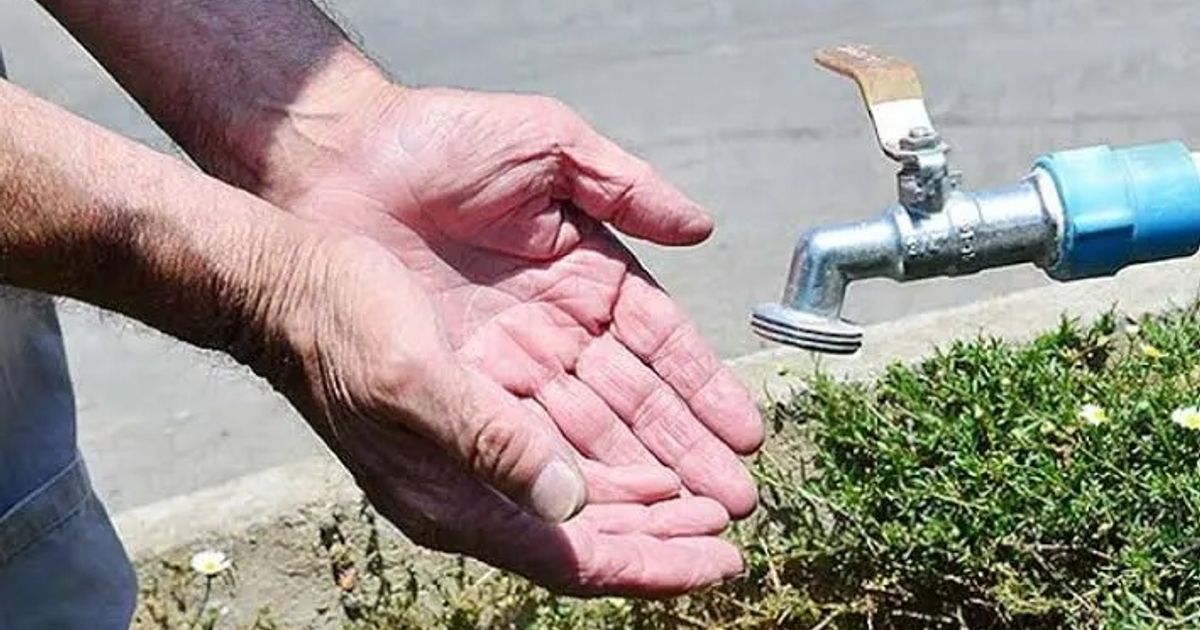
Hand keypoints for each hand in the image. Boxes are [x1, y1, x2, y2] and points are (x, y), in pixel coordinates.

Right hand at [271, 234, 744, 594]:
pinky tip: (654, 456)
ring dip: (653, 499)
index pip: (575, 557)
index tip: (720, 561)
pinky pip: (568, 457)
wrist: (290, 287)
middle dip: (667, 536)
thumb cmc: (339, 328)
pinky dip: (618, 462)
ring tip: (712, 495)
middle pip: (592, 537)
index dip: (652, 564)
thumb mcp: (411, 380)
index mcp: (456, 500)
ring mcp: (479, 458)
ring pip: (587, 500)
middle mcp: (474, 491)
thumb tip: (571, 500)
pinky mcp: (484, 420)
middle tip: (734, 525)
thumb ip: (490, 442)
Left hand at [280, 87, 764, 517]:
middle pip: (634, 404)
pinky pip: (518, 440)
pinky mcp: (456, 386)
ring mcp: (507, 362)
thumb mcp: (549, 145)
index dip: (704, 390)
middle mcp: (555, 329)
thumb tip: (702, 228)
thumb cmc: (443, 140)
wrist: (338, 160)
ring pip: (586, 432)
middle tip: (736, 502)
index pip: (661, 344)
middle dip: (686, 455)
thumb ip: (626, 186)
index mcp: (587, 275)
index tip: (746, 434)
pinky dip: (562, 477)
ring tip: (690, 521)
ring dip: (639, 479)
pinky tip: (605, 512)